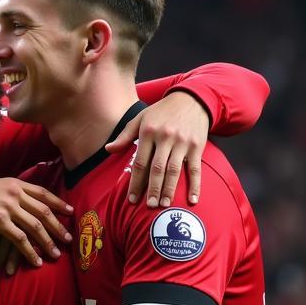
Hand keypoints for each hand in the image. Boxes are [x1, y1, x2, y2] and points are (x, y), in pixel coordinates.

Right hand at [0, 179, 72, 269]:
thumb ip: (12, 191)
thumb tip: (25, 198)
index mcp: (16, 184)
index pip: (43, 193)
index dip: (59, 203)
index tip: (70, 212)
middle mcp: (15, 194)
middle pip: (43, 212)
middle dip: (58, 227)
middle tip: (68, 239)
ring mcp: (8, 208)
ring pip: (35, 227)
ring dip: (48, 242)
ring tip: (56, 254)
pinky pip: (20, 240)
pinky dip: (30, 252)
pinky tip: (36, 261)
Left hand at [106, 91, 208, 207]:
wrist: (192, 99)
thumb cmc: (162, 111)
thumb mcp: (140, 118)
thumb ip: (125, 136)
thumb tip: (108, 149)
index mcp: (148, 132)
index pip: (140, 162)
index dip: (135, 182)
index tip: (132, 199)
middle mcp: (165, 138)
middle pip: (157, 169)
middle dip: (152, 189)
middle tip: (149, 206)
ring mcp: (182, 143)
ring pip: (175, 170)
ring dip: (169, 189)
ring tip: (164, 205)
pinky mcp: (197, 146)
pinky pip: (195, 168)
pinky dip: (195, 185)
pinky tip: (192, 199)